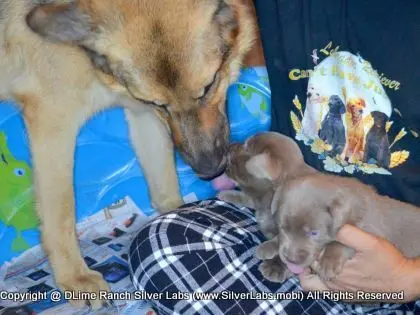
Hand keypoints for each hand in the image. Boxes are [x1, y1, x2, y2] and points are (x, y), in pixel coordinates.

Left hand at [299, 224, 419, 302]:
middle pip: (306, 269)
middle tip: (311, 243)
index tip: (307, 236)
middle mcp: (331, 284)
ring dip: (309, 268)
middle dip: (306, 256)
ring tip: (316, 255)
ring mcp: (336, 292)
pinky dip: (317, 279)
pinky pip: (320, 290)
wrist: (403, 281)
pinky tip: (324, 266)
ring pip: (310, 281)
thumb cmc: (386, 261)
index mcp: (332, 271)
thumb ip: (347, 233)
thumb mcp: (369, 242)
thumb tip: (330, 224)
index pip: (307, 258)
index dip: (305, 246)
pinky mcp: (342, 295)